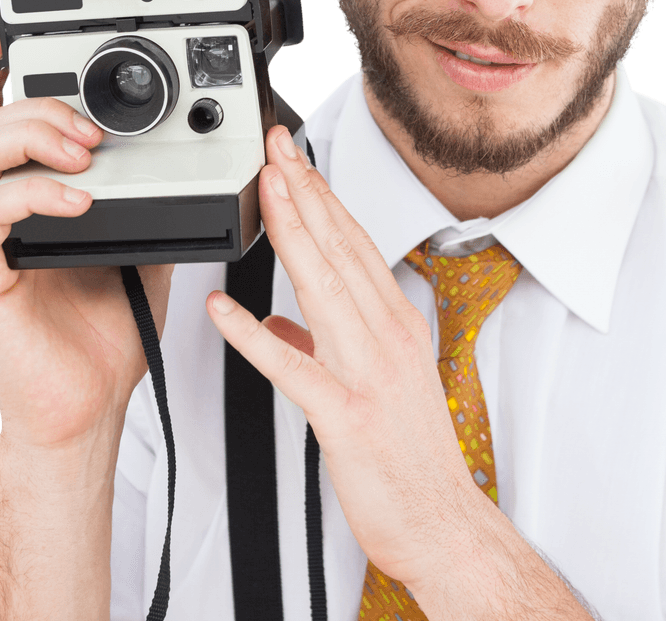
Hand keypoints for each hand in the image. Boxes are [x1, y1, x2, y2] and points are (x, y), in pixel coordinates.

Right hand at [0, 32, 174, 450]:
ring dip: (31, 136)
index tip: (18, 38)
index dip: (0, 77)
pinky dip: (34, 194)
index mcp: (25, 201)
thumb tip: (183, 155)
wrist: (88, 403)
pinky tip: (78, 199)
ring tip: (84, 148)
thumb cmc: (107, 329)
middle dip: (35, 102)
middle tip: (91, 123)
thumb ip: (148, 194)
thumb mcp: (143, 241)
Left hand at [206, 125, 482, 590]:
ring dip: (292, 233)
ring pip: (323, 287)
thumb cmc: (410, 452)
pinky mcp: (344, 416)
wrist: (442, 519)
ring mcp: (368, 373)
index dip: (322, 198)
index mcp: (393, 323)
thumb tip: (281, 323)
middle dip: (305, 191)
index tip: (297, 162)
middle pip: (339, 250)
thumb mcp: (377, 382)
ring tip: (267, 189)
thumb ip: (326, 343)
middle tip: (277, 147)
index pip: (353, 245)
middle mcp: (385, 336)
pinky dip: (254, 337)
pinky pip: (292, 369)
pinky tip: (224, 309)